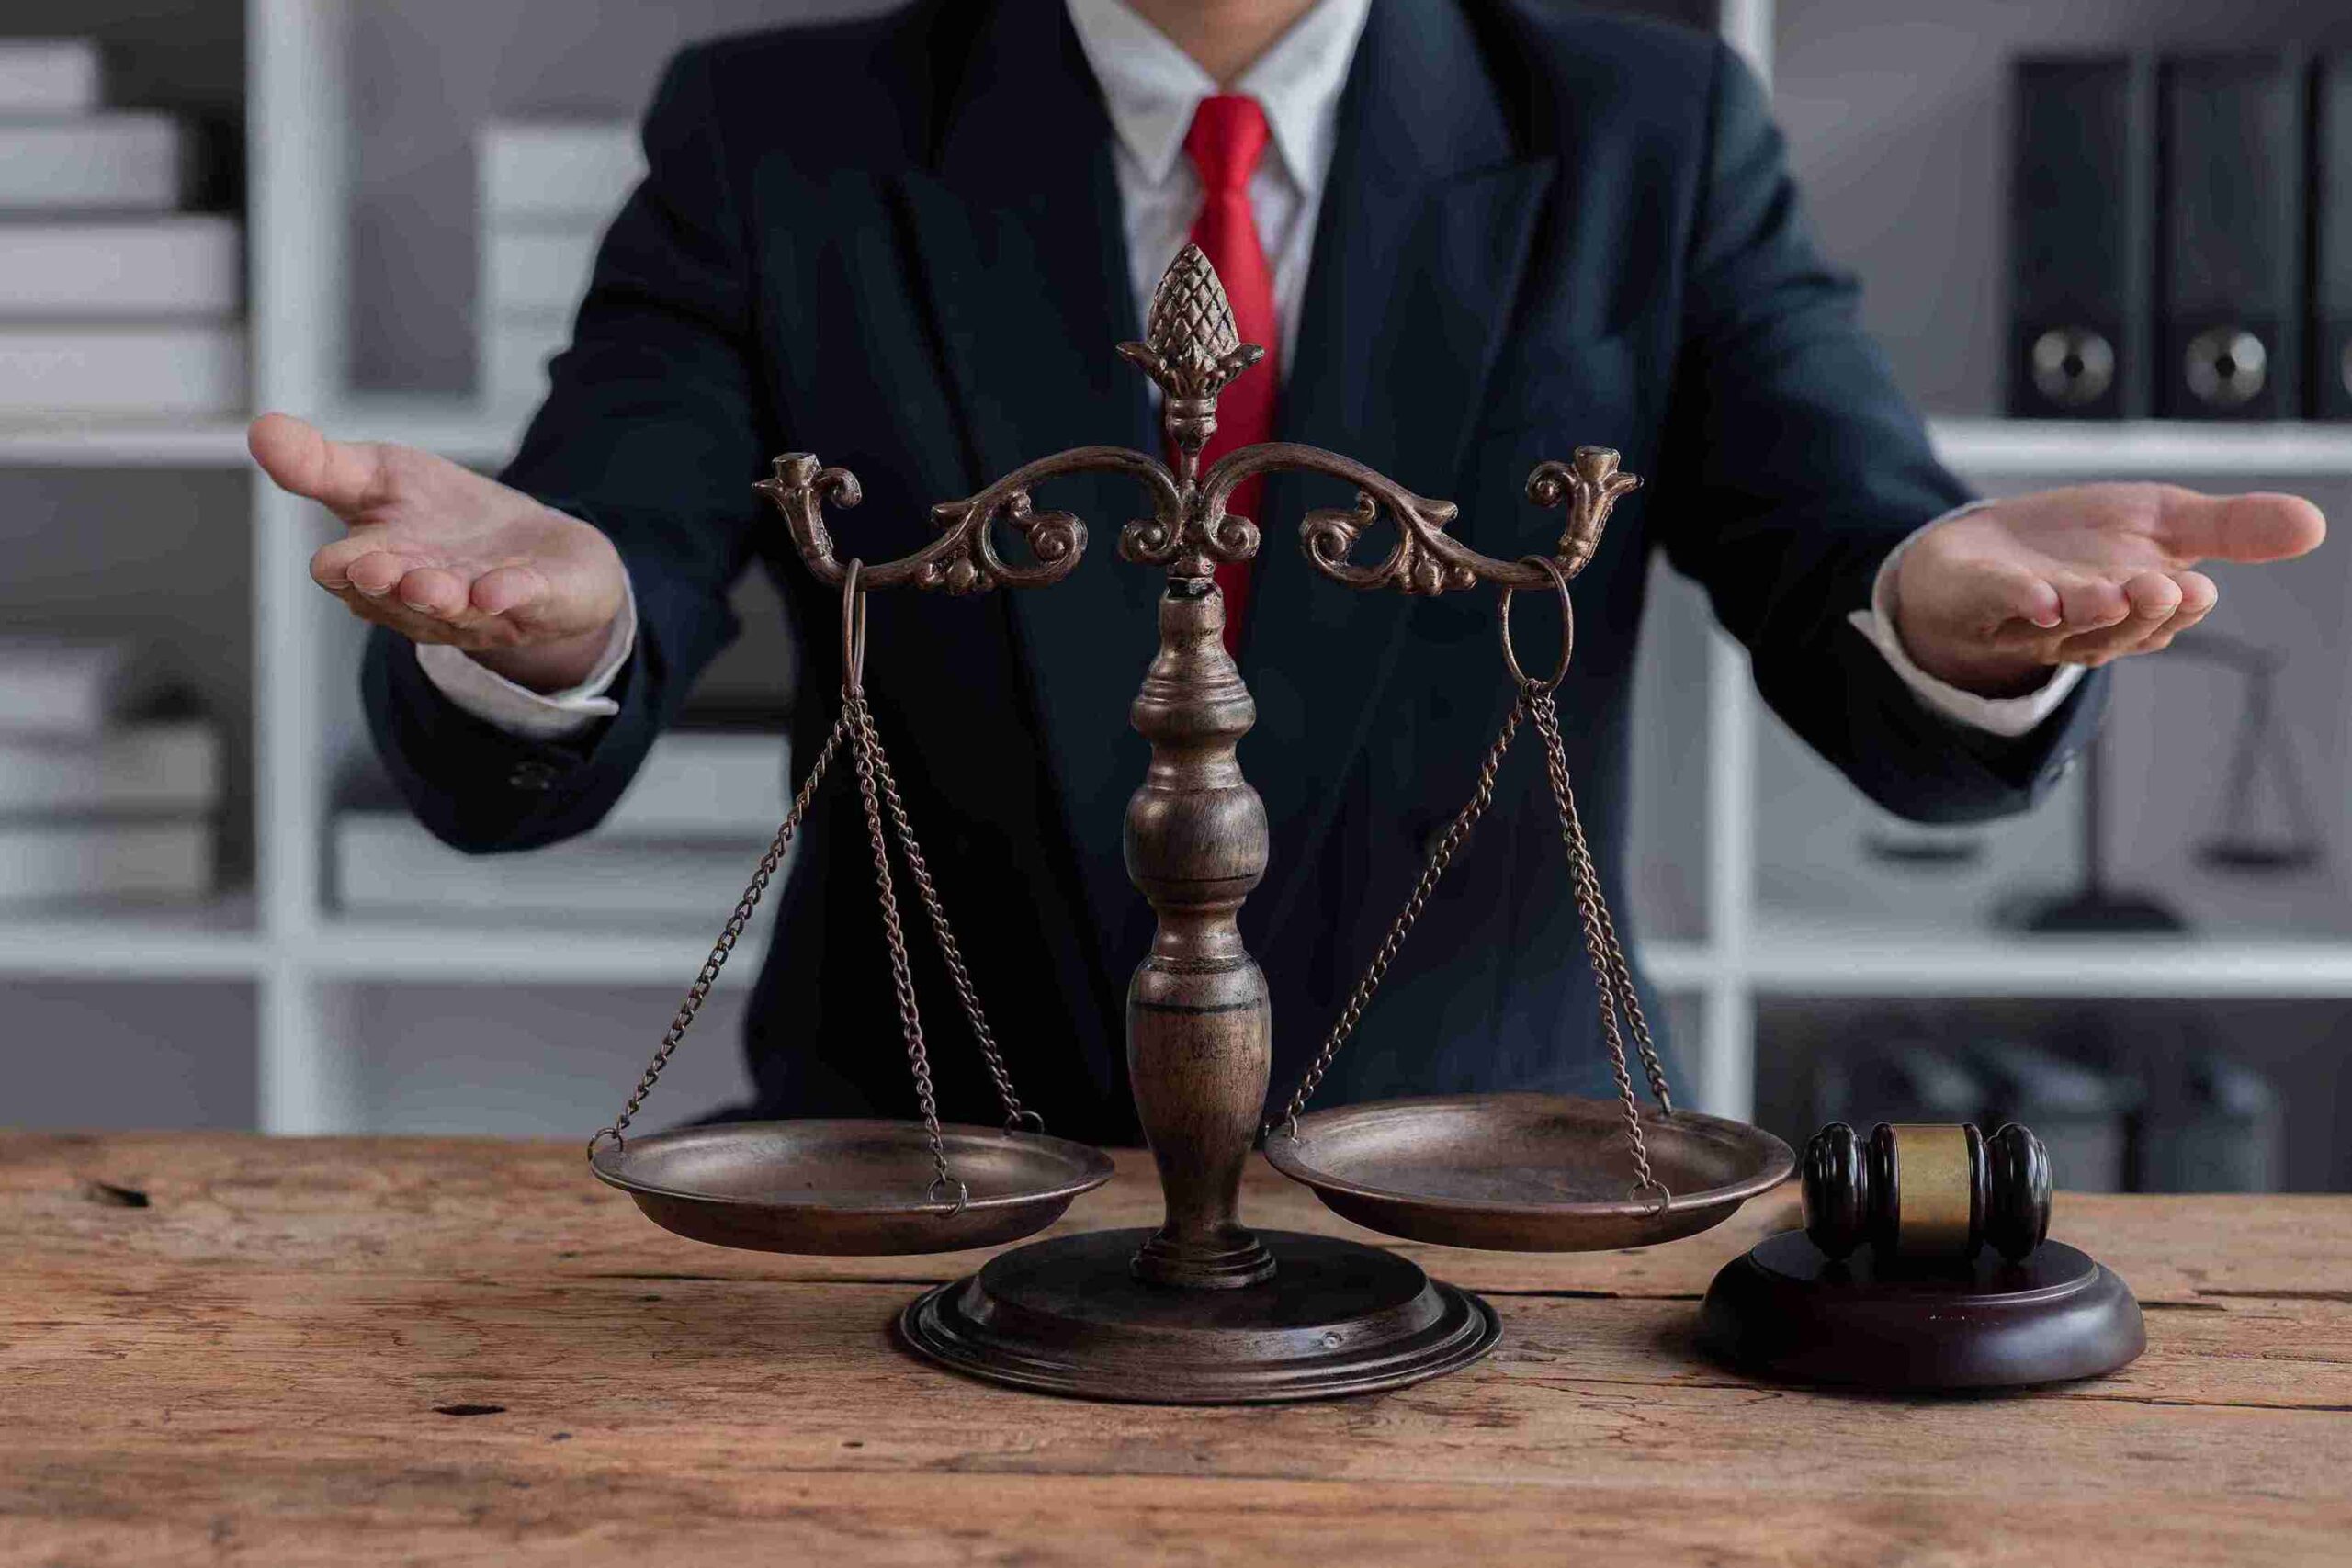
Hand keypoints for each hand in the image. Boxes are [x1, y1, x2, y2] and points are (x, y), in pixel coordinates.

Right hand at [248, 413, 627, 692]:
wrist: (538, 550)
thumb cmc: (445, 518)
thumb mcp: (381, 477)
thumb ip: (322, 464)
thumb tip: (260, 429)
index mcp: (381, 566)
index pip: (349, 575)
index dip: (344, 569)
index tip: (336, 560)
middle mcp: (425, 598)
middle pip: (400, 598)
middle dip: (390, 587)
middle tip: (378, 571)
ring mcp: (484, 606)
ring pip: (458, 608)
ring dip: (444, 598)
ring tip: (434, 586)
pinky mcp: (541, 598)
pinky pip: (524, 600)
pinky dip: (511, 594)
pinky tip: (500, 588)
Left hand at [1890, 483, 2326, 696]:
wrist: (1972, 556)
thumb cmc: (2075, 549)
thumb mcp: (2160, 525)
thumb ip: (2230, 529)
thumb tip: (2314, 526)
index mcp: (2132, 611)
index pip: (2163, 618)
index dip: (2179, 609)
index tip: (2199, 591)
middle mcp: (2079, 625)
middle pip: (2116, 629)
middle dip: (2141, 611)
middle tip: (2165, 589)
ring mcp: (2020, 619)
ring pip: (2059, 626)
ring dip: (2087, 610)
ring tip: (2110, 593)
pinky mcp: (1970, 597)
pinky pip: (1994, 605)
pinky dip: (2016, 600)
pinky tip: (2037, 596)